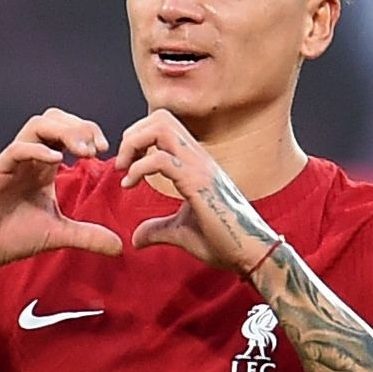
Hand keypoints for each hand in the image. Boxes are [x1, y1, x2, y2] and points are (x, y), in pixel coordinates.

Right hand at [0, 108, 122, 267]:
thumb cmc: (8, 237)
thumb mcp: (57, 235)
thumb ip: (87, 236)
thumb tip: (119, 246)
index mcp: (43, 165)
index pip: (68, 132)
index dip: (90, 134)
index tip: (107, 152)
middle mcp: (29, 157)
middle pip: (55, 119)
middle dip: (80, 127)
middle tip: (98, 148)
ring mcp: (11, 161)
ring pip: (37, 125)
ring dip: (64, 131)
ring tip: (82, 151)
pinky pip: (17, 148)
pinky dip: (37, 149)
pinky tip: (56, 161)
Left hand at [114, 110, 279, 274]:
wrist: (250, 254)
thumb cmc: (224, 241)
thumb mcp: (181, 232)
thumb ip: (158, 229)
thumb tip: (136, 238)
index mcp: (196, 163)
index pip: (164, 125)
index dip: (138, 138)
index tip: (126, 166)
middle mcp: (199, 158)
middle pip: (161, 117)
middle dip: (132, 135)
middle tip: (122, 164)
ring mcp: (200, 167)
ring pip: (161, 128)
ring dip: (134, 144)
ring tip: (124, 170)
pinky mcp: (198, 183)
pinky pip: (161, 159)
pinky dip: (138, 168)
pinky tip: (130, 184)